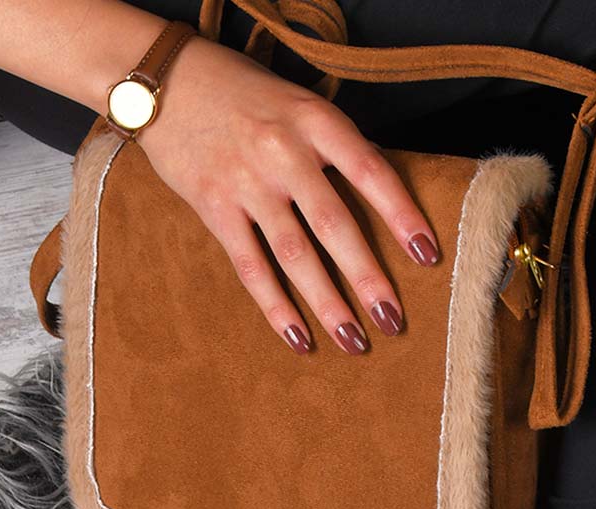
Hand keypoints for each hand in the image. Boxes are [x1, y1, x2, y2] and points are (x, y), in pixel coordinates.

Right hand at [137, 36, 439, 355]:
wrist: (167, 79)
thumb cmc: (248, 96)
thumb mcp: (300, 105)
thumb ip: (336, 149)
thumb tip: (384, 204)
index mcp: (315, 120)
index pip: (371, 171)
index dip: (403, 216)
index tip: (428, 257)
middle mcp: (283, 151)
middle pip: (335, 225)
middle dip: (368, 279)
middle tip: (394, 321)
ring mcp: (247, 181)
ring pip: (295, 255)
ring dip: (328, 304)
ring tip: (354, 342)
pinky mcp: (214, 206)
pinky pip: (251, 267)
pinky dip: (275, 307)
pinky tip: (298, 338)